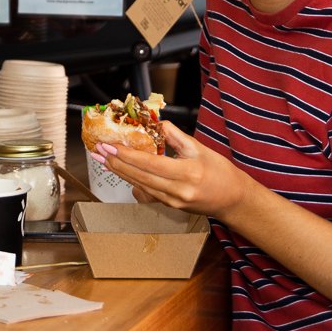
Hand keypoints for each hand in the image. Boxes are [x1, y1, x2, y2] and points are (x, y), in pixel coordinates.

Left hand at [92, 121, 248, 219]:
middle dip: (116, 163)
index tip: (110, 146)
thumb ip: (176, 137)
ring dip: (120, 172)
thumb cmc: (220, 172)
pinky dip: (132, 182)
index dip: (128, 155)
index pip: (150, 163)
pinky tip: (122, 174)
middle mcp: (177, 190)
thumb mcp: (200, 149)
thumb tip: (157, 124)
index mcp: (187, 173)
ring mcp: (172, 201)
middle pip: (140, 176)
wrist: (232, 200)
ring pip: (140, 186)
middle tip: (98, 151)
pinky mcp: (169, 206)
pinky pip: (146, 193)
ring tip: (104, 160)